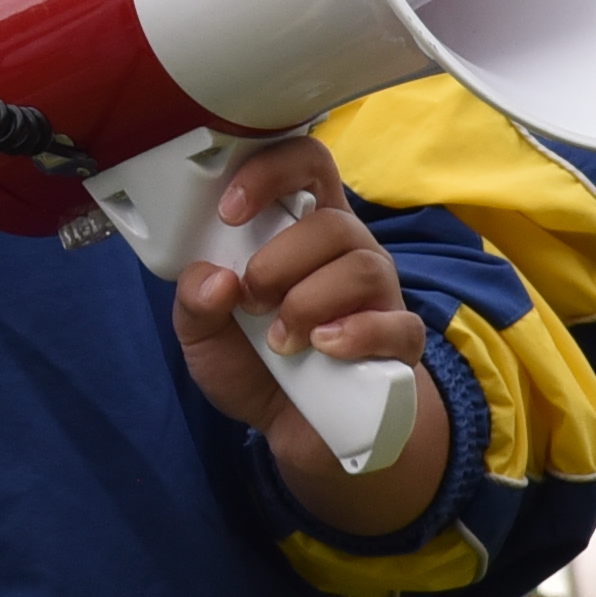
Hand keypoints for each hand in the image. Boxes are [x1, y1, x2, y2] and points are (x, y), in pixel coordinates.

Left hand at [168, 144, 434, 513]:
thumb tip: (216, 279)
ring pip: (361, 267)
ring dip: (308, 303)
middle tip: (251, 301)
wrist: (295, 431)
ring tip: (281, 341)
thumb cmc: (253, 364)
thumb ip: (195, 303)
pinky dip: (356, 334)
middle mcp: (348, 251)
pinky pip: (396, 323)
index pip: (307, 165)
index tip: (230, 212)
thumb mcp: (204, 335)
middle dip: (278, 263)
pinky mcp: (400, 341)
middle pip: (332, 223)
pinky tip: (324, 348)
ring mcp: (381, 294)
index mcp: (302, 230)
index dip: (272, 172)